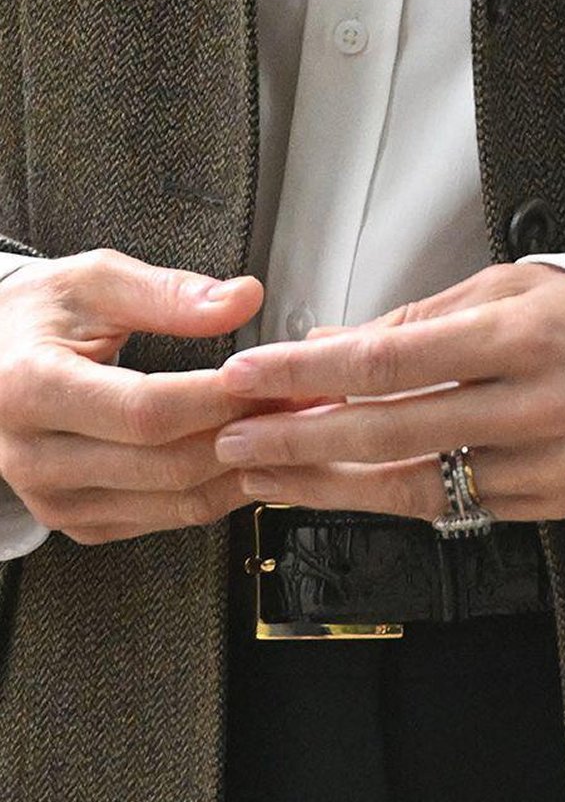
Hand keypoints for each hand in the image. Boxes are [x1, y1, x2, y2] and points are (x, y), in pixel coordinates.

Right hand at [0, 249, 264, 543]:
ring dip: (244, 469)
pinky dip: (218, 491)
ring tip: (288, 432)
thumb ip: (168, 292)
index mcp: (29, 387)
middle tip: (298, 404)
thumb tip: (240, 300)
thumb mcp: (91, 281)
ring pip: (176, 501)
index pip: (147, 410)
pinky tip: (248, 460)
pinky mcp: (78, 520)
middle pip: (168, 463)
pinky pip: (167, 519)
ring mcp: (55, 498)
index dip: (219, 399)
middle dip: (246, 433)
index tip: (273, 380)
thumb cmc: (34, 320)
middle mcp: (34, 455)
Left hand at [214, 263, 564, 523]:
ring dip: (328, 483)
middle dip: (299, 439)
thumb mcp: (500, 290)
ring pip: (414, 486)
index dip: (308, 372)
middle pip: (392, 431)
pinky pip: (452, 507)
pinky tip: (337, 487)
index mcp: (523, 336)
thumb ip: (412, 323)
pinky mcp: (550, 502)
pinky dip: (385, 498)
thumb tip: (325, 348)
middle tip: (234, 438)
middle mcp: (539, 405)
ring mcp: (548, 464)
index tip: (247, 375)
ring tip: (266, 473)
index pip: (391, 358)